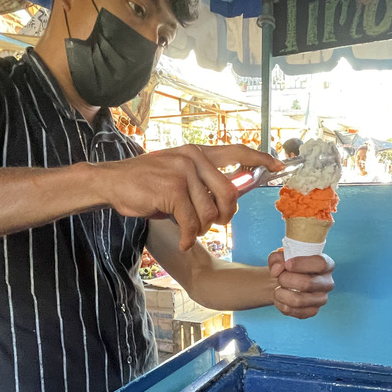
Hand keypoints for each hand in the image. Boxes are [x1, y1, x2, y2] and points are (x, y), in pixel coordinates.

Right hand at [99, 144, 283, 250]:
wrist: (113, 182)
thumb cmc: (146, 184)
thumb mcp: (178, 175)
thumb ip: (202, 182)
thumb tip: (229, 199)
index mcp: (198, 152)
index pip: (237, 151)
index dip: (260, 158)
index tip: (279, 165)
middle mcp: (193, 158)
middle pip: (229, 193)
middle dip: (225, 214)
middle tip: (215, 223)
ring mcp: (183, 172)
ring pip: (209, 212)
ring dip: (201, 228)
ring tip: (188, 229)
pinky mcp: (172, 190)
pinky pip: (193, 222)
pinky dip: (190, 237)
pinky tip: (184, 241)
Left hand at [267, 249, 333, 318]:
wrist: (286, 282)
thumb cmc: (287, 265)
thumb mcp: (281, 256)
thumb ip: (277, 258)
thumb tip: (277, 269)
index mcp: (326, 264)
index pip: (320, 264)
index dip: (302, 264)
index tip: (287, 264)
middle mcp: (327, 282)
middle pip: (307, 283)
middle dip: (286, 280)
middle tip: (279, 277)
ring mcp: (322, 298)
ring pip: (299, 300)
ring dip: (282, 294)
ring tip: (277, 289)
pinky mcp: (313, 311)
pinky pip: (296, 312)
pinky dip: (282, 305)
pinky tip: (279, 298)